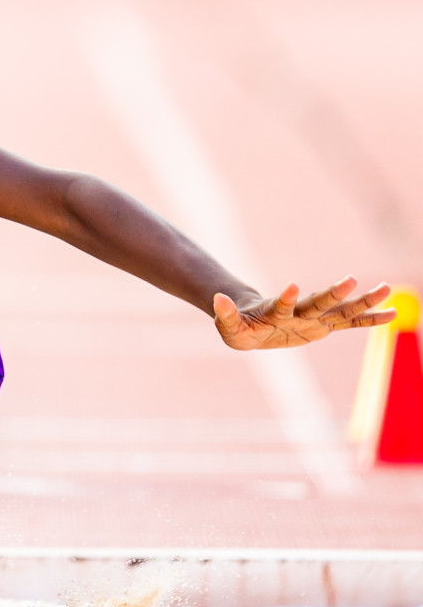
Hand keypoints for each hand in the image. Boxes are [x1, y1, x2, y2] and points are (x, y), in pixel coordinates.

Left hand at [213, 277, 393, 350]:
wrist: (253, 324)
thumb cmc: (240, 325)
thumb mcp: (228, 325)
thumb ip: (225, 313)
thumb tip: (215, 299)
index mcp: (276, 312)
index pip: (283, 304)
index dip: (287, 297)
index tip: (292, 286)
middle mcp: (299, 312)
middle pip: (318, 302)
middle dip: (333, 293)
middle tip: (351, 279)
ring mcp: (314, 319)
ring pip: (341, 310)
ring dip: (362, 301)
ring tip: (386, 288)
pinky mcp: (322, 327)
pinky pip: (350, 324)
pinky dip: (369, 320)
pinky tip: (391, 314)